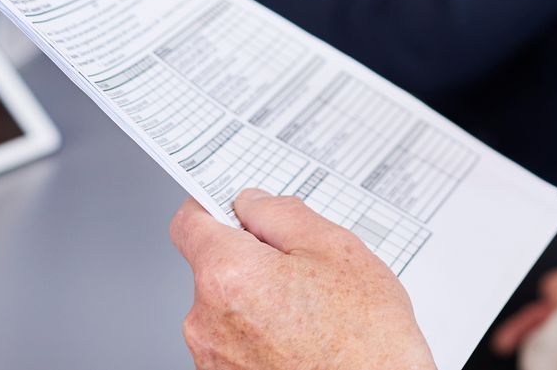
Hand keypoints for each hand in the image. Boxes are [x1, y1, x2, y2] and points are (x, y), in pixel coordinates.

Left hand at [171, 190, 433, 369]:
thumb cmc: (365, 336)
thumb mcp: (336, 248)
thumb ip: (283, 215)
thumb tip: (254, 203)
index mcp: (228, 275)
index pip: (190, 222)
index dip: (215, 207)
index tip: (236, 207)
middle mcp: (206, 320)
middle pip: (215, 268)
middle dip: (252, 260)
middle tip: (304, 269)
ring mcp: (214, 359)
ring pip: (228, 308)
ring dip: (259, 301)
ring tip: (312, 313)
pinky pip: (235, 344)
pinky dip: (262, 336)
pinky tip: (303, 340)